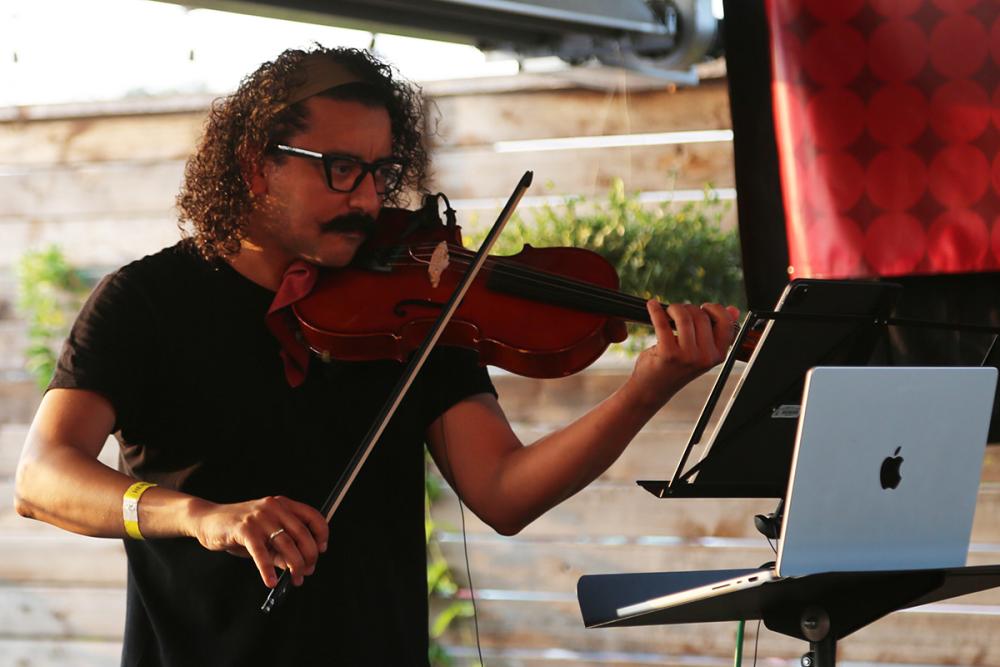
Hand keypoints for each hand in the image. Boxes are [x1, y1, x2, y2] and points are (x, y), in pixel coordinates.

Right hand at [189, 495, 328, 587]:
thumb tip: (299, 566)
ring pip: (286, 544)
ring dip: (294, 566)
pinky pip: (261, 553)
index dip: (321, 533)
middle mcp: (274, 507)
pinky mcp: (244, 529)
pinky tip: (271, 581)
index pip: (312, 515)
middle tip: (307, 571)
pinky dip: (267, 570)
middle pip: (302, 533)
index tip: (322, 549)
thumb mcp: (265, 537)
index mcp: (282, 504)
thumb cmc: (239, 529)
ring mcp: (259, 517)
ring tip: (295, 579)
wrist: (207, 520)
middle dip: (309, 556)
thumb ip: (281, 549)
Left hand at [628, 301, 739, 408]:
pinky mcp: (668, 354)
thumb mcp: (701, 352)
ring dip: (673, 309)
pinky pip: (662, 322)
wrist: (653, 389)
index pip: (726, 323)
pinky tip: (652, 305)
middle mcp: (705, 358)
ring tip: (667, 312)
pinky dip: (655, 310)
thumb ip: (717, 332)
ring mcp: (687, 357)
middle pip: (701, 316)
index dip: (714, 309)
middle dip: (688, 308)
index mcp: (718, 356)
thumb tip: (734, 309)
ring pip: (684, 317)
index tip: (703, 307)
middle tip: (678, 312)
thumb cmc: (677, 367)